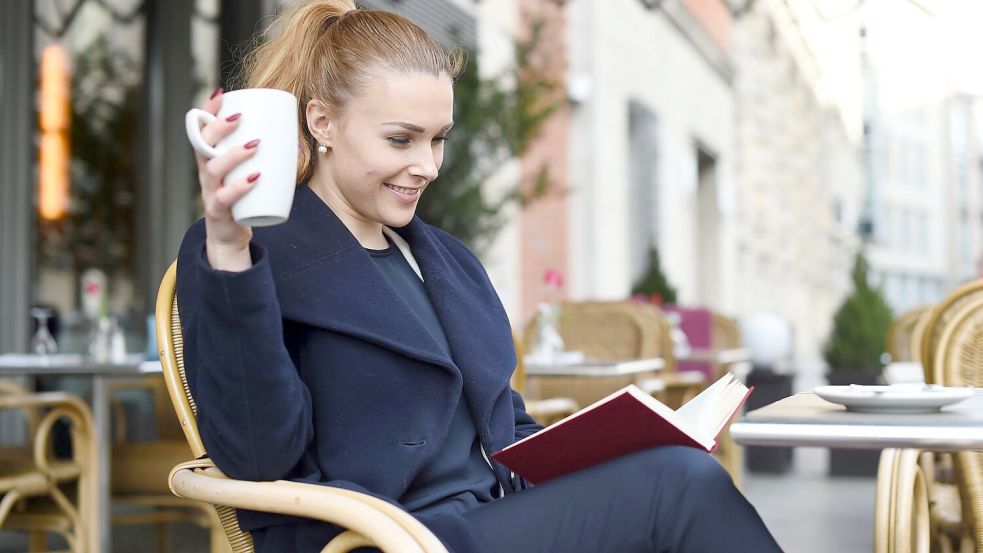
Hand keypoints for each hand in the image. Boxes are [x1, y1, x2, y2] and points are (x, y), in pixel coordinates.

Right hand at [194, 88, 260, 270]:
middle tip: (239, 117)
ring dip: (234, 155)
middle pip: (203, 144)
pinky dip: (240, 187)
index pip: (202, 129)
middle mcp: (206, 172)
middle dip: (218, 128)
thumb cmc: (241, 197)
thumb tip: (292, 132)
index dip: (207, 111)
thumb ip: (261, 154)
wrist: (230, 235)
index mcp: (211, 158)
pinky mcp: (218, 211)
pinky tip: (254, 178)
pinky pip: (224, 198)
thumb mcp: (245, 171)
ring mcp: (209, 191)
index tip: (221, 94)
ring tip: (254, 145)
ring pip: (214, 169)